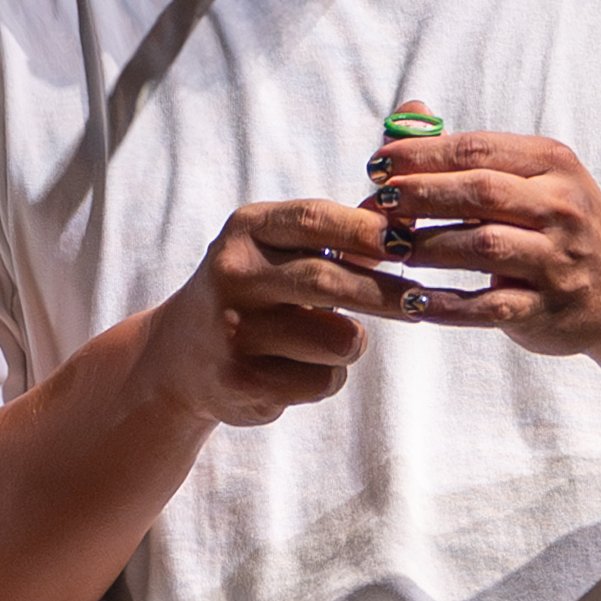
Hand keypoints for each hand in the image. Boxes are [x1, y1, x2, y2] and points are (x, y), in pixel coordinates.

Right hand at [139, 197, 394, 426]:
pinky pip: (323, 380)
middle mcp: (234, 274)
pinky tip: (297, 368)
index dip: (369, 231)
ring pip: (339, 340)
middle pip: (330, 282)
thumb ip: (332, 239)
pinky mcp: (243, 380)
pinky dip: (328, 377)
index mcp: (246, 230)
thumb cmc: (252, 293)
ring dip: (352, 343)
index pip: (316, 219)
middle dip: (386, 295)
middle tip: (419, 301)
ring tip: (329, 340)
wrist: (180, 356)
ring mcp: (234, 329)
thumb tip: (407, 229)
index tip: (408, 244)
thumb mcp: (275, 250)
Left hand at [360, 113, 600, 357]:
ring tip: (386, 247)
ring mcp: (557, 261)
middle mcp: (560, 209)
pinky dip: (447, 304)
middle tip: (376, 201)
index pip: (479, 151)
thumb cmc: (560, 225)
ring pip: (483, 247)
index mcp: (553, 165)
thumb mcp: (533, 177)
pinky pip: (490, 306)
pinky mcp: (548, 309)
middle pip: (480, 193)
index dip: (422, 155)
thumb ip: (470, 153)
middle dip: (421, 194)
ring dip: (427, 246)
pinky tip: (412, 300)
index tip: (377, 164)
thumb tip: (403, 118)